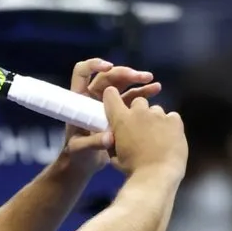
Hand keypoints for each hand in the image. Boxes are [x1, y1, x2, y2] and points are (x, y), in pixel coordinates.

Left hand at [63, 58, 160, 173]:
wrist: (83, 165)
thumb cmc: (76, 155)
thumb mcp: (80, 149)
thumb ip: (92, 143)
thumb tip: (109, 138)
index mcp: (79, 100)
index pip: (82, 72)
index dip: (93, 65)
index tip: (108, 67)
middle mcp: (92, 97)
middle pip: (109, 76)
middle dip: (125, 74)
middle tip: (141, 77)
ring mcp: (105, 103)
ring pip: (122, 85)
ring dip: (137, 81)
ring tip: (153, 82)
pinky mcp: (117, 111)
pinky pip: (130, 98)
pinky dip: (142, 93)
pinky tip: (155, 90)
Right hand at [103, 86, 187, 179]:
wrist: (157, 174)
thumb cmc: (133, 169)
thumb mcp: (115, 157)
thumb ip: (114, 142)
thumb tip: (113, 137)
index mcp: (121, 119)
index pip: (111, 95)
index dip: (112, 97)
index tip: (113, 102)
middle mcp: (140, 112)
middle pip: (138, 101)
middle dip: (138, 112)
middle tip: (140, 127)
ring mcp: (159, 115)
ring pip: (155, 110)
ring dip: (154, 119)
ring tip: (156, 135)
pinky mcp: (175, 121)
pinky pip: (171, 117)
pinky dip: (169, 124)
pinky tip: (168, 137)